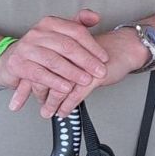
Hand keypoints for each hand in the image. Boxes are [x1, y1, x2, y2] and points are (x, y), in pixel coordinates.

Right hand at [0, 9, 108, 113]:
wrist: (9, 60)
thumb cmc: (40, 48)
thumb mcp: (58, 34)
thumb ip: (78, 24)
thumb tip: (96, 17)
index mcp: (50, 22)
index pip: (76, 32)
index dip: (93, 46)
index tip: (104, 58)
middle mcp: (37, 32)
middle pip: (67, 46)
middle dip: (87, 61)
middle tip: (100, 72)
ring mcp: (26, 48)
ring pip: (55, 60)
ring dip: (73, 73)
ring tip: (87, 81)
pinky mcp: (18, 64)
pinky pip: (40, 74)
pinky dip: (55, 82)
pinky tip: (66, 88)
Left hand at [26, 22, 149, 118]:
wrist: (126, 47)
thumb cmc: (103, 50)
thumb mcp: (80, 52)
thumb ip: (64, 61)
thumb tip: (45, 77)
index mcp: (65, 43)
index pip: (42, 63)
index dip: (33, 80)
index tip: (28, 94)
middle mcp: (71, 52)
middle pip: (48, 75)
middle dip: (40, 93)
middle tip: (38, 104)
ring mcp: (82, 64)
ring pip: (61, 86)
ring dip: (52, 102)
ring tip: (48, 112)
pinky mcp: (94, 75)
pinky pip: (76, 94)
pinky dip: (68, 105)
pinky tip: (64, 111)